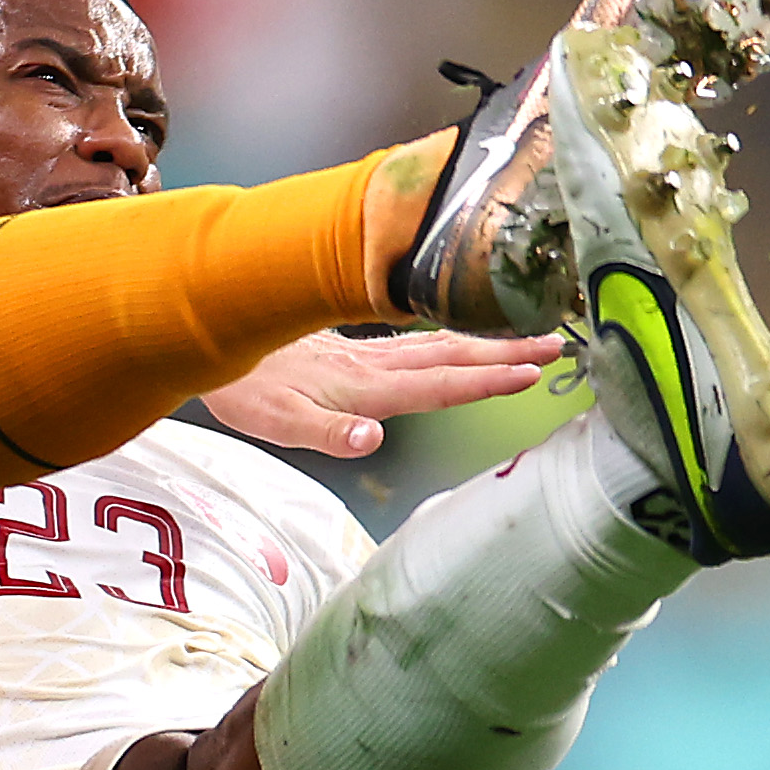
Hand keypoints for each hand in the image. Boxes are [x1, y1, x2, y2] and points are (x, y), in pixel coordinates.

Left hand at [204, 326, 564, 458]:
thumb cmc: (242, 386)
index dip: (486, 381)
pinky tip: (466, 335)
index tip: (532, 374)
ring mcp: (365, 352)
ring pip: (439, 343)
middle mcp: (371, 365)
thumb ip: (328, 432)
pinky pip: (417, 338)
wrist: (210, 332)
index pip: (437, 385)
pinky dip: (453, 336)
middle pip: (451, 357)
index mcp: (363, 386)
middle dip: (507, 352)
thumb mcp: (274, 421)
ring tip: (533, 336)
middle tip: (559, 343)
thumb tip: (374, 438)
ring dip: (488, 341)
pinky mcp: (354, 346)